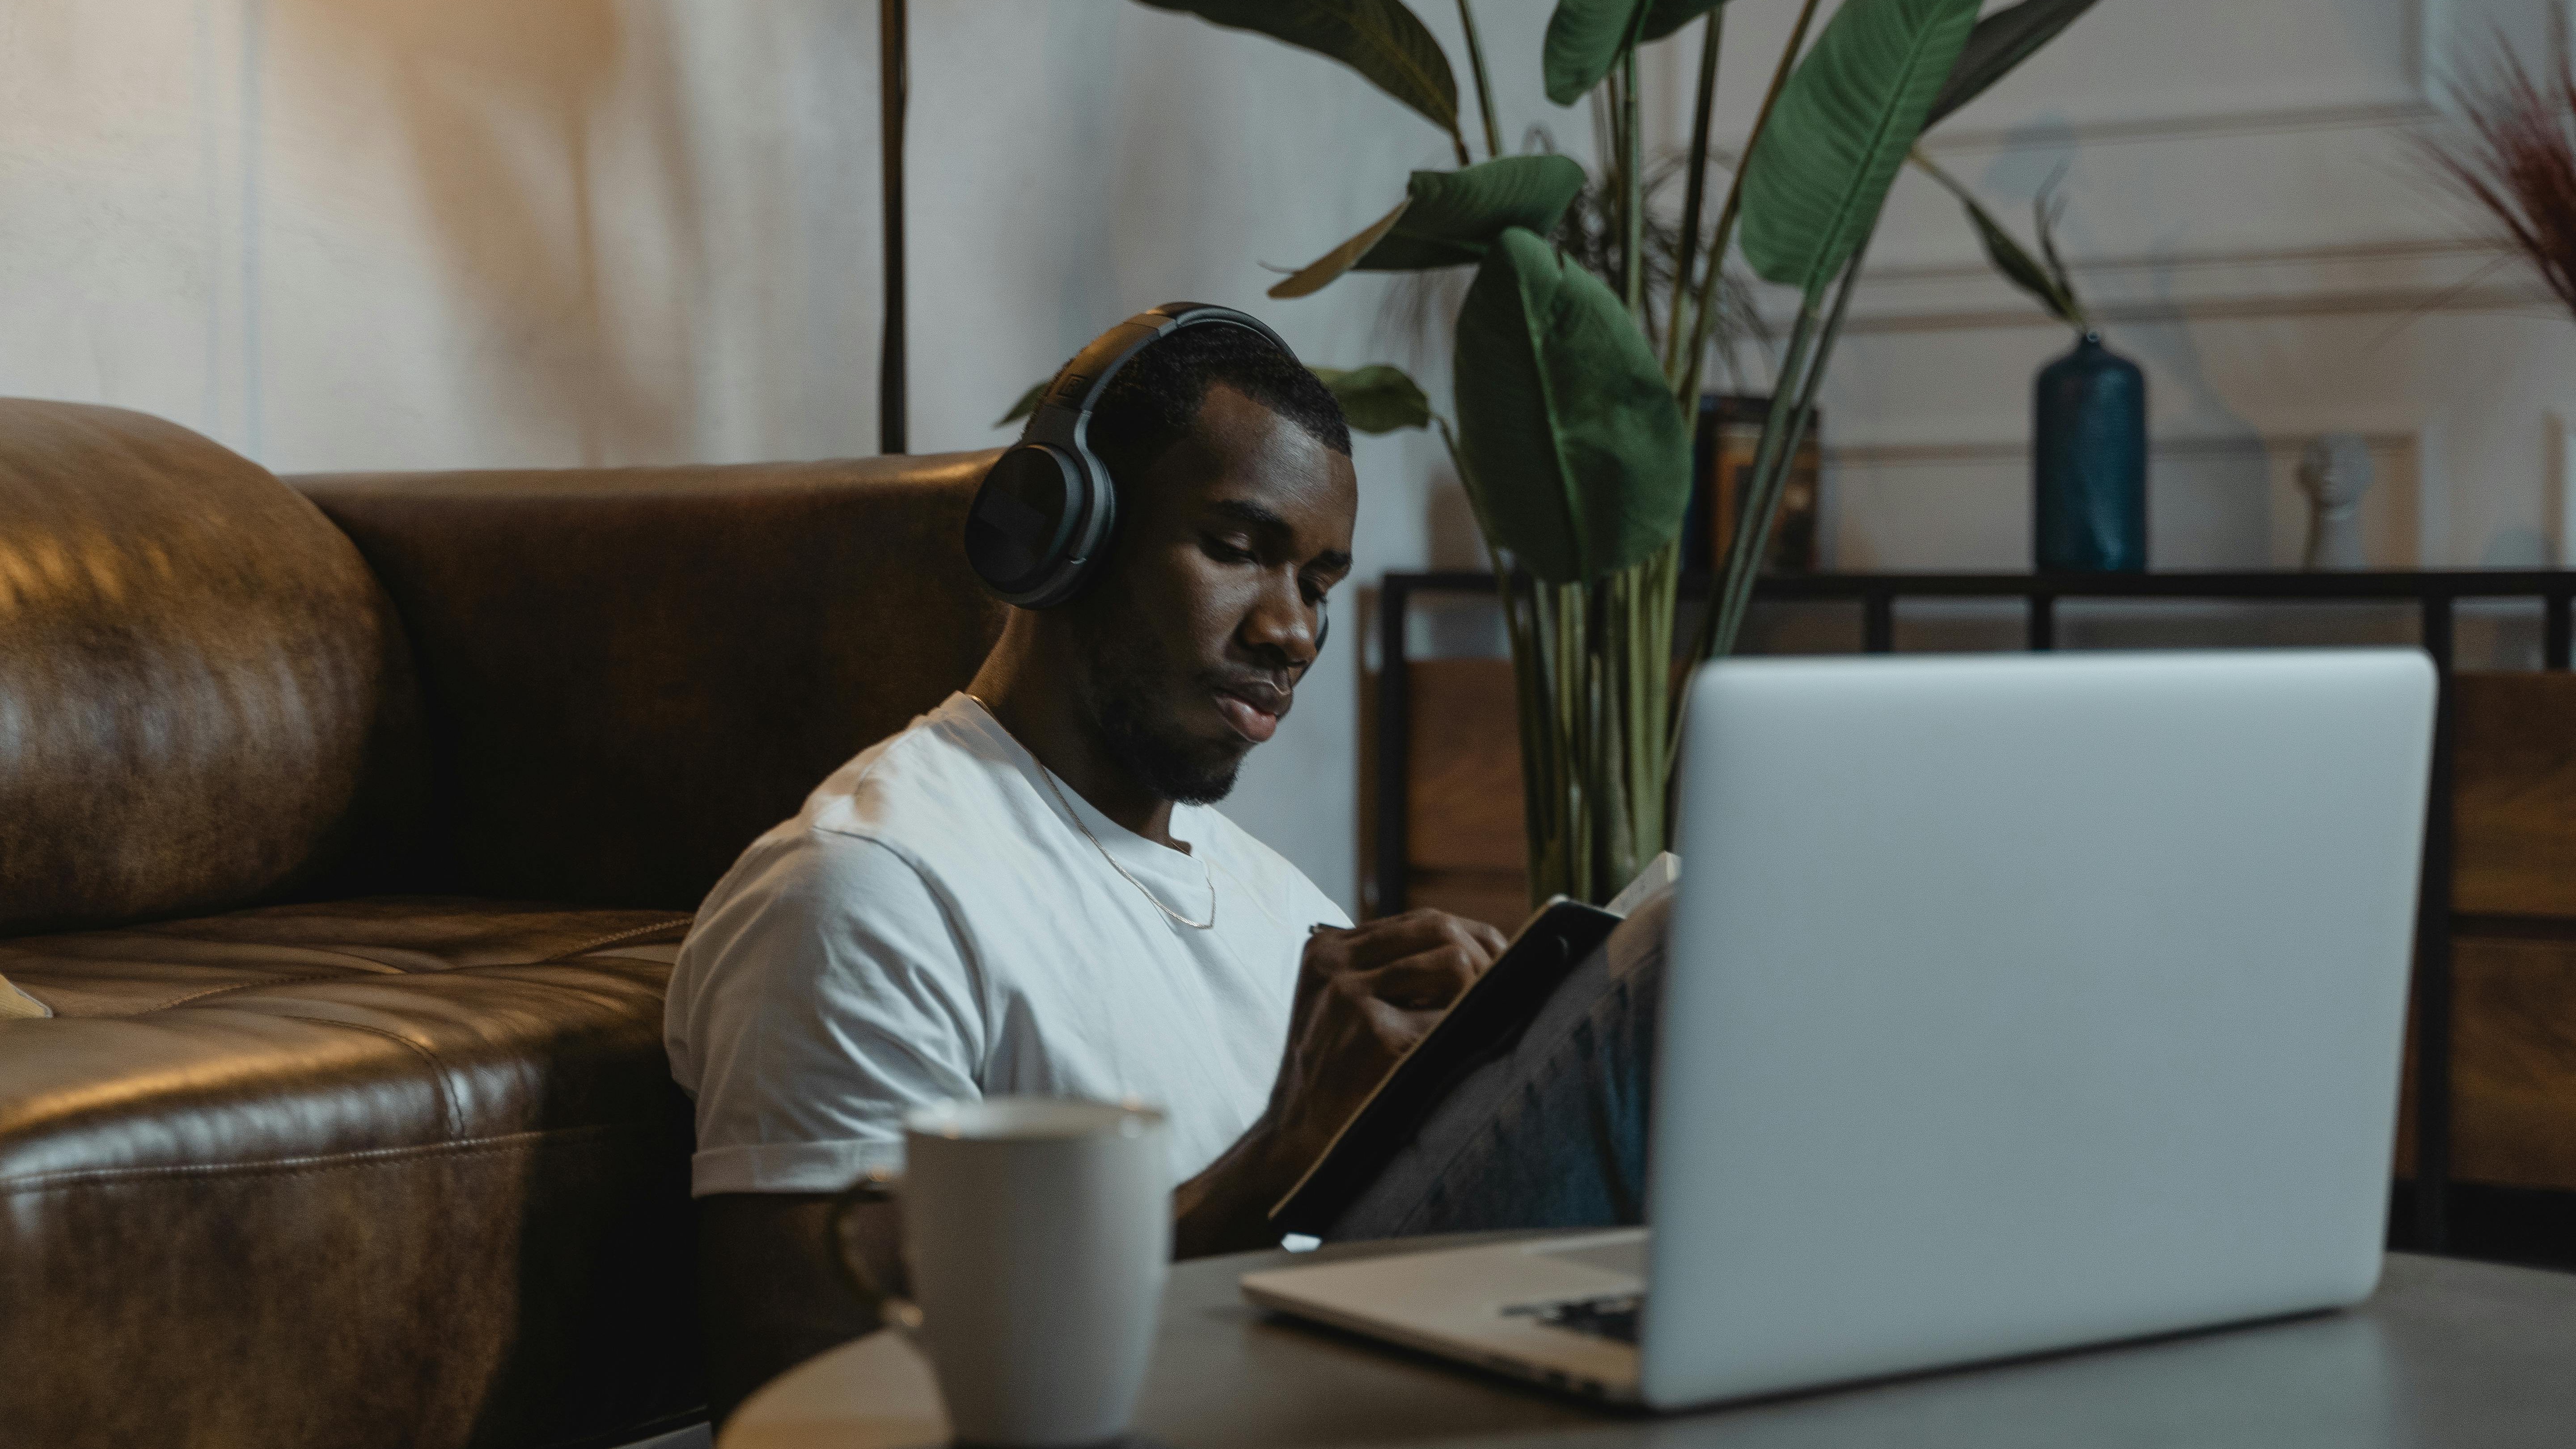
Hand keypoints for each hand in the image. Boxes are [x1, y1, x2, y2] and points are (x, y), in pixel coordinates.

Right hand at [1259, 910, 1511, 1164]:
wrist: (1295, 1134)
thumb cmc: (1333, 1073)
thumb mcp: (1342, 1004)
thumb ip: (1388, 971)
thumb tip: (1482, 949)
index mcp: (1327, 949)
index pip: (1421, 921)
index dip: (1473, 937)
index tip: (1501, 962)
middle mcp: (1335, 962)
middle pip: (1440, 928)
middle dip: (1486, 957)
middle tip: (1506, 991)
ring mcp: (1350, 995)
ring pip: (1454, 962)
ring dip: (1478, 993)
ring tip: (1476, 1024)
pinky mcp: (1374, 1034)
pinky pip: (1452, 1016)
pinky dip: (1466, 1033)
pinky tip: (1460, 1053)